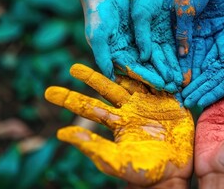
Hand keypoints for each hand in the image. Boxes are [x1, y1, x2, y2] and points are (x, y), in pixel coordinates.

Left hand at [44, 64, 193, 187]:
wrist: (175, 171)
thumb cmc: (144, 170)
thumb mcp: (114, 160)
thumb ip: (91, 145)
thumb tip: (61, 134)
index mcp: (116, 123)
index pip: (88, 108)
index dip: (70, 99)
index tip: (49, 92)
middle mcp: (130, 110)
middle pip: (107, 89)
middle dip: (91, 77)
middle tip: (73, 67)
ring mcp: (149, 104)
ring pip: (130, 80)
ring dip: (119, 67)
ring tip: (106, 53)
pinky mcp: (168, 101)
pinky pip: (156, 81)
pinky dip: (147, 69)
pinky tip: (137, 56)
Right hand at [84, 0, 173, 91]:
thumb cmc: (97, 14)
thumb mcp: (98, 36)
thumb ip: (103, 57)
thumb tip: (110, 78)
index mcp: (116, 56)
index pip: (134, 70)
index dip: (148, 78)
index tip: (161, 84)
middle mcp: (127, 53)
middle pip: (146, 67)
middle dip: (160, 76)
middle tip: (175, 86)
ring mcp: (136, 43)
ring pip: (154, 58)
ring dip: (166, 67)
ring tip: (179, 77)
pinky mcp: (144, 33)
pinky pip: (157, 44)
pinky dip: (167, 52)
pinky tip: (178, 60)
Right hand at [174, 0, 223, 85]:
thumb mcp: (184, 8)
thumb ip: (182, 31)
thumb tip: (182, 53)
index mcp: (172, 25)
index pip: (168, 51)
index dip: (168, 67)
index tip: (170, 83)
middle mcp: (183, 30)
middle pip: (182, 56)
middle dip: (182, 74)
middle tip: (183, 92)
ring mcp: (199, 30)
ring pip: (196, 54)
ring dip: (196, 71)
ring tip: (196, 88)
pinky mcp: (213, 28)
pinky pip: (210, 47)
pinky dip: (209, 60)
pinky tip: (209, 74)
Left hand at [182, 0, 223, 107]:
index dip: (212, 96)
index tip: (200, 104)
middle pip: (213, 83)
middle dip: (200, 93)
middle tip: (185, 103)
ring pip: (208, 73)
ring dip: (197, 83)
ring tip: (184, 93)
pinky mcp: (220, 45)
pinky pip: (207, 59)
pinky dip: (197, 68)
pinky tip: (188, 76)